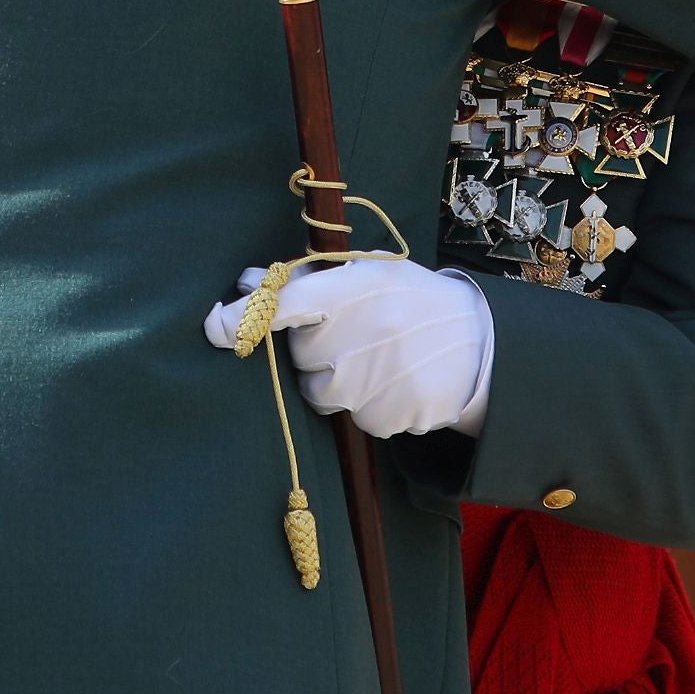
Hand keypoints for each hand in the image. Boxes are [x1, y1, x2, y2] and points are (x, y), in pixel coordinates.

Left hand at [204, 259, 492, 438]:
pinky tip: (396, 383)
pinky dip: (368, 405)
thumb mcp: (370, 275)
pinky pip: (356, 419)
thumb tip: (246, 281)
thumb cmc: (412, 302)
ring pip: (321, 392)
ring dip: (338, 381)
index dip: (245, 314)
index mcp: (356, 288)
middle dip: (316, 349)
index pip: (287, 301)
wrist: (481, 345)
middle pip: (302, 355)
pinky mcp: (391, 416)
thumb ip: (308, 280)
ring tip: (378, 360)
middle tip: (353, 335)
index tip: (212, 326)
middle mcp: (364, 332)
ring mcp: (378, 378)